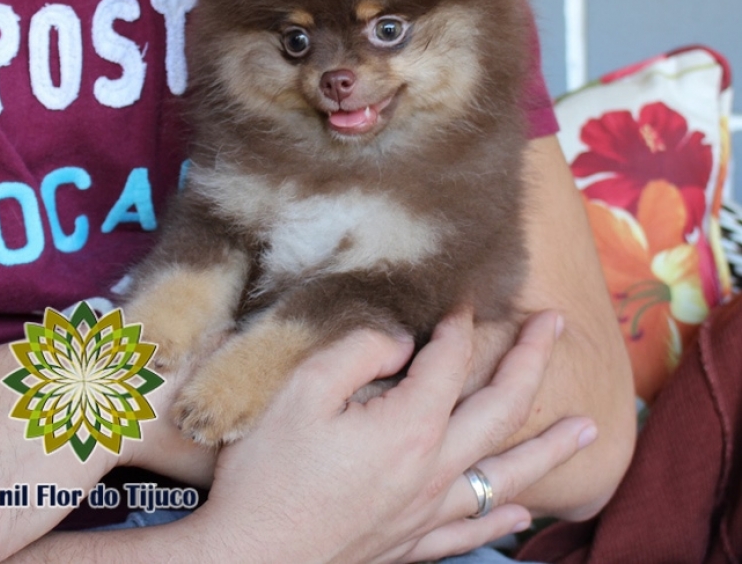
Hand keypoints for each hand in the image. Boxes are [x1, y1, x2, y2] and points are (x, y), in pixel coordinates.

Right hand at [193, 310, 594, 563]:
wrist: (249, 557)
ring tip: (587, 428)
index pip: (449, 361)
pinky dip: (502, 519)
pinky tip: (523, 514)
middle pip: (500, 408)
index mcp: (408, 426)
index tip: (461, 299)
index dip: (458, 324)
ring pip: (506, 475)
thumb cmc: (268, 474)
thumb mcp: (300, 392)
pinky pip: (472, 530)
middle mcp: (432, 469)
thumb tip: (403, 342)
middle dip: (532, 360)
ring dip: (549, 447)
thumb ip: (359, 352)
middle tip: (556, 325)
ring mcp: (427, 511)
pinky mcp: (412, 542)